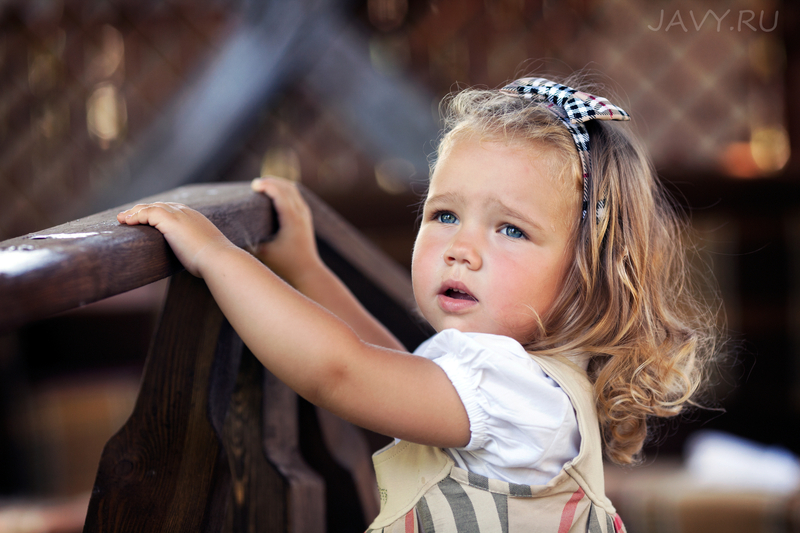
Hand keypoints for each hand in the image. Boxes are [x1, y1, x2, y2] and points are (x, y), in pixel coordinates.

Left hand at [117, 202, 233, 277]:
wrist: (219, 259)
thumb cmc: (215, 261)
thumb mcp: (206, 253)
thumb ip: (199, 252)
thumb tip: (199, 263)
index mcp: (196, 219)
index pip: (173, 210)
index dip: (157, 213)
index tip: (146, 219)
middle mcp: (187, 213)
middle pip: (159, 205)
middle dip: (143, 209)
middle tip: (129, 217)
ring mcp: (179, 215)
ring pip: (151, 207)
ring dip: (135, 212)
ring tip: (122, 219)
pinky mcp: (170, 221)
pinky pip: (147, 213)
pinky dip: (136, 216)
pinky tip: (127, 222)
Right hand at [251, 176, 321, 282]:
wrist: (307, 272)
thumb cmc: (284, 264)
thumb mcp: (263, 253)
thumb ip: (247, 242)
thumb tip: (228, 233)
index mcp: (292, 220)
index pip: (280, 194)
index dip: (267, 185)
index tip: (253, 185)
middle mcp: (301, 214)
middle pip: (287, 187)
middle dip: (271, 181)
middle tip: (255, 184)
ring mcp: (305, 214)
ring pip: (293, 189)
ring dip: (278, 184)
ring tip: (262, 185)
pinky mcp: (306, 217)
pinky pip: (295, 195)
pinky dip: (284, 190)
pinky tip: (273, 193)